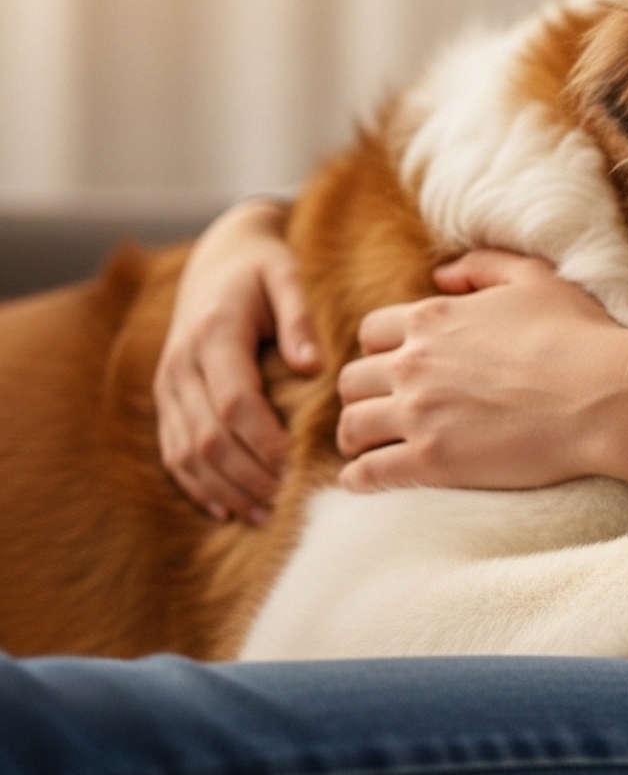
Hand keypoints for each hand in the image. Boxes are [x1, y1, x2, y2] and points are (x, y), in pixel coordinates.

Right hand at [155, 198, 320, 522]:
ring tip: (268, 517)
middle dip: (251, 476)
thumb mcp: (286, 275)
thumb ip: (300, 317)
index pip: (235, 403)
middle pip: (209, 437)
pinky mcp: (166, 400)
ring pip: (187, 452)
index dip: (265, 442)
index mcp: (213, 335)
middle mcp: (181, 364)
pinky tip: (228, 510)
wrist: (218, 258)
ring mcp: (168, 385)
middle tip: (292, 503)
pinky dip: (198, 485)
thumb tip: (314, 366)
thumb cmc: (264, 268)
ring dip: (226, 489)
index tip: (300, 468)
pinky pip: (172, 452)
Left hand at [336, 250, 627, 491]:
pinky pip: (368, 473)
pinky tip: (364, 481)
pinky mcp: (430, 460)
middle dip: (365, 394)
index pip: (372, 333)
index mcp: (431, 319)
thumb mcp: (534, 278)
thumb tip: (440, 275)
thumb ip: (481, 266)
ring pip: (352, 427)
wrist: (605, 396)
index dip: (383, 351)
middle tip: (383, 409)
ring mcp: (418, 414)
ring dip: (357, 436)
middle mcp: (412, 364)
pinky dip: (358, 478)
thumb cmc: (579, 335)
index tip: (399, 368)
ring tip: (370, 448)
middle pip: (352, 380)